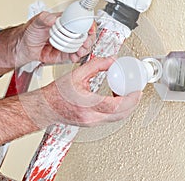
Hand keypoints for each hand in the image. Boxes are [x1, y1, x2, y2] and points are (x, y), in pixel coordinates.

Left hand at [19, 11, 95, 64]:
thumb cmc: (30, 32)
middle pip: (86, 35)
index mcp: (65, 22)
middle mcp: (69, 33)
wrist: (23, 47)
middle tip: (86, 41)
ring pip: (83, 46)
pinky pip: (75, 56)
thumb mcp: (36, 22)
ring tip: (81, 50)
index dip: (88, 24)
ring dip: (85, 49)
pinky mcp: (65, 55)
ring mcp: (69, 44)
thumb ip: (44, 18)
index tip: (89, 28)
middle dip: (89, 38)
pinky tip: (75, 56)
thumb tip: (52, 19)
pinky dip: (77, 57)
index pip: (82, 20)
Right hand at [22, 57, 141, 126]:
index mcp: (87, 104)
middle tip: (136, 91)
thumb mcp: (77, 73)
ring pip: (117, 118)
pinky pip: (110, 118)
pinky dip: (117, 110)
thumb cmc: (57, 93)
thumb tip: (112, 60)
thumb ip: (97, 65)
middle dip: (133, 103)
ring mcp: (92, 123)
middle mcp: (90, 117)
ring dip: (126, 107)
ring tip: (126, 93)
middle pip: (121, 115)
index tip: (137, 91)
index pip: (116, 106)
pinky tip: (115, 99)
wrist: (47, 107)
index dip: (131, 99)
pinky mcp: (92, 124)